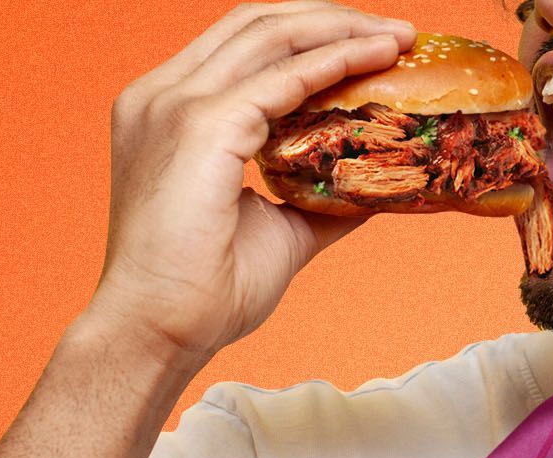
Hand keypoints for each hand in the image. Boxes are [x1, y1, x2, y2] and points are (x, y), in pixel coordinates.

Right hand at [80, 2, 414, 369]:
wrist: (157, 331)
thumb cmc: (202, 293)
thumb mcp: (275, 227)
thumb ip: (318, 196)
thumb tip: (375, 186)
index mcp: (165, 111)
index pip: (240, 44)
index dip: (306, 31)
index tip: (367, 40)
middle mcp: (161, 95)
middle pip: (254, 22)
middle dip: (329, 17)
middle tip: (394, 31)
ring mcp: (174, 105)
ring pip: (270, 36)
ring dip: (340, 29)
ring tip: (395, 38)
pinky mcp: (200, 127)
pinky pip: (282, 78)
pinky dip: (334, 62)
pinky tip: (374, 60)